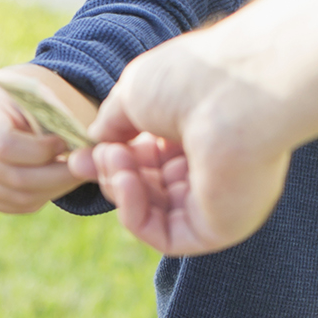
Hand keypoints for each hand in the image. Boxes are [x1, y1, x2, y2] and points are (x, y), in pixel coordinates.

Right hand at [0, 68, 90, 213]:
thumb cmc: (22, 102)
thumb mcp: (36, 100)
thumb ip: (55, 122)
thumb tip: (87, 152)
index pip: (4, 146)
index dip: (40, 150)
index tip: (63, 142)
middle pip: (16, 179)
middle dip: (58, 175)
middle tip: (85, 165)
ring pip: (22, 198)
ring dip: (57, 187)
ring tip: (75, 170)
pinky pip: (20, 206)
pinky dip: (47, 195)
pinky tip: (59, 178)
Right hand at [67, 35, 291, 256]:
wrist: (237, 93)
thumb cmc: (192, 80)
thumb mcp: (134, 93)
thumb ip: (113, 123)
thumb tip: (96, 141)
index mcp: (199, 131)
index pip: (148, 157)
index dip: (112, 157)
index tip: (80, 153)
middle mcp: (212, 166)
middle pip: (147, 186)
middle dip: (112, 173)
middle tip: (96, 157)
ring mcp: (217, 200)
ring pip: (152, 213)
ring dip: (120, 188)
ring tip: (114, 160)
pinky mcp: (219, 228)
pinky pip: (166, 237)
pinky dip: (135, 214)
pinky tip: (127, 183)